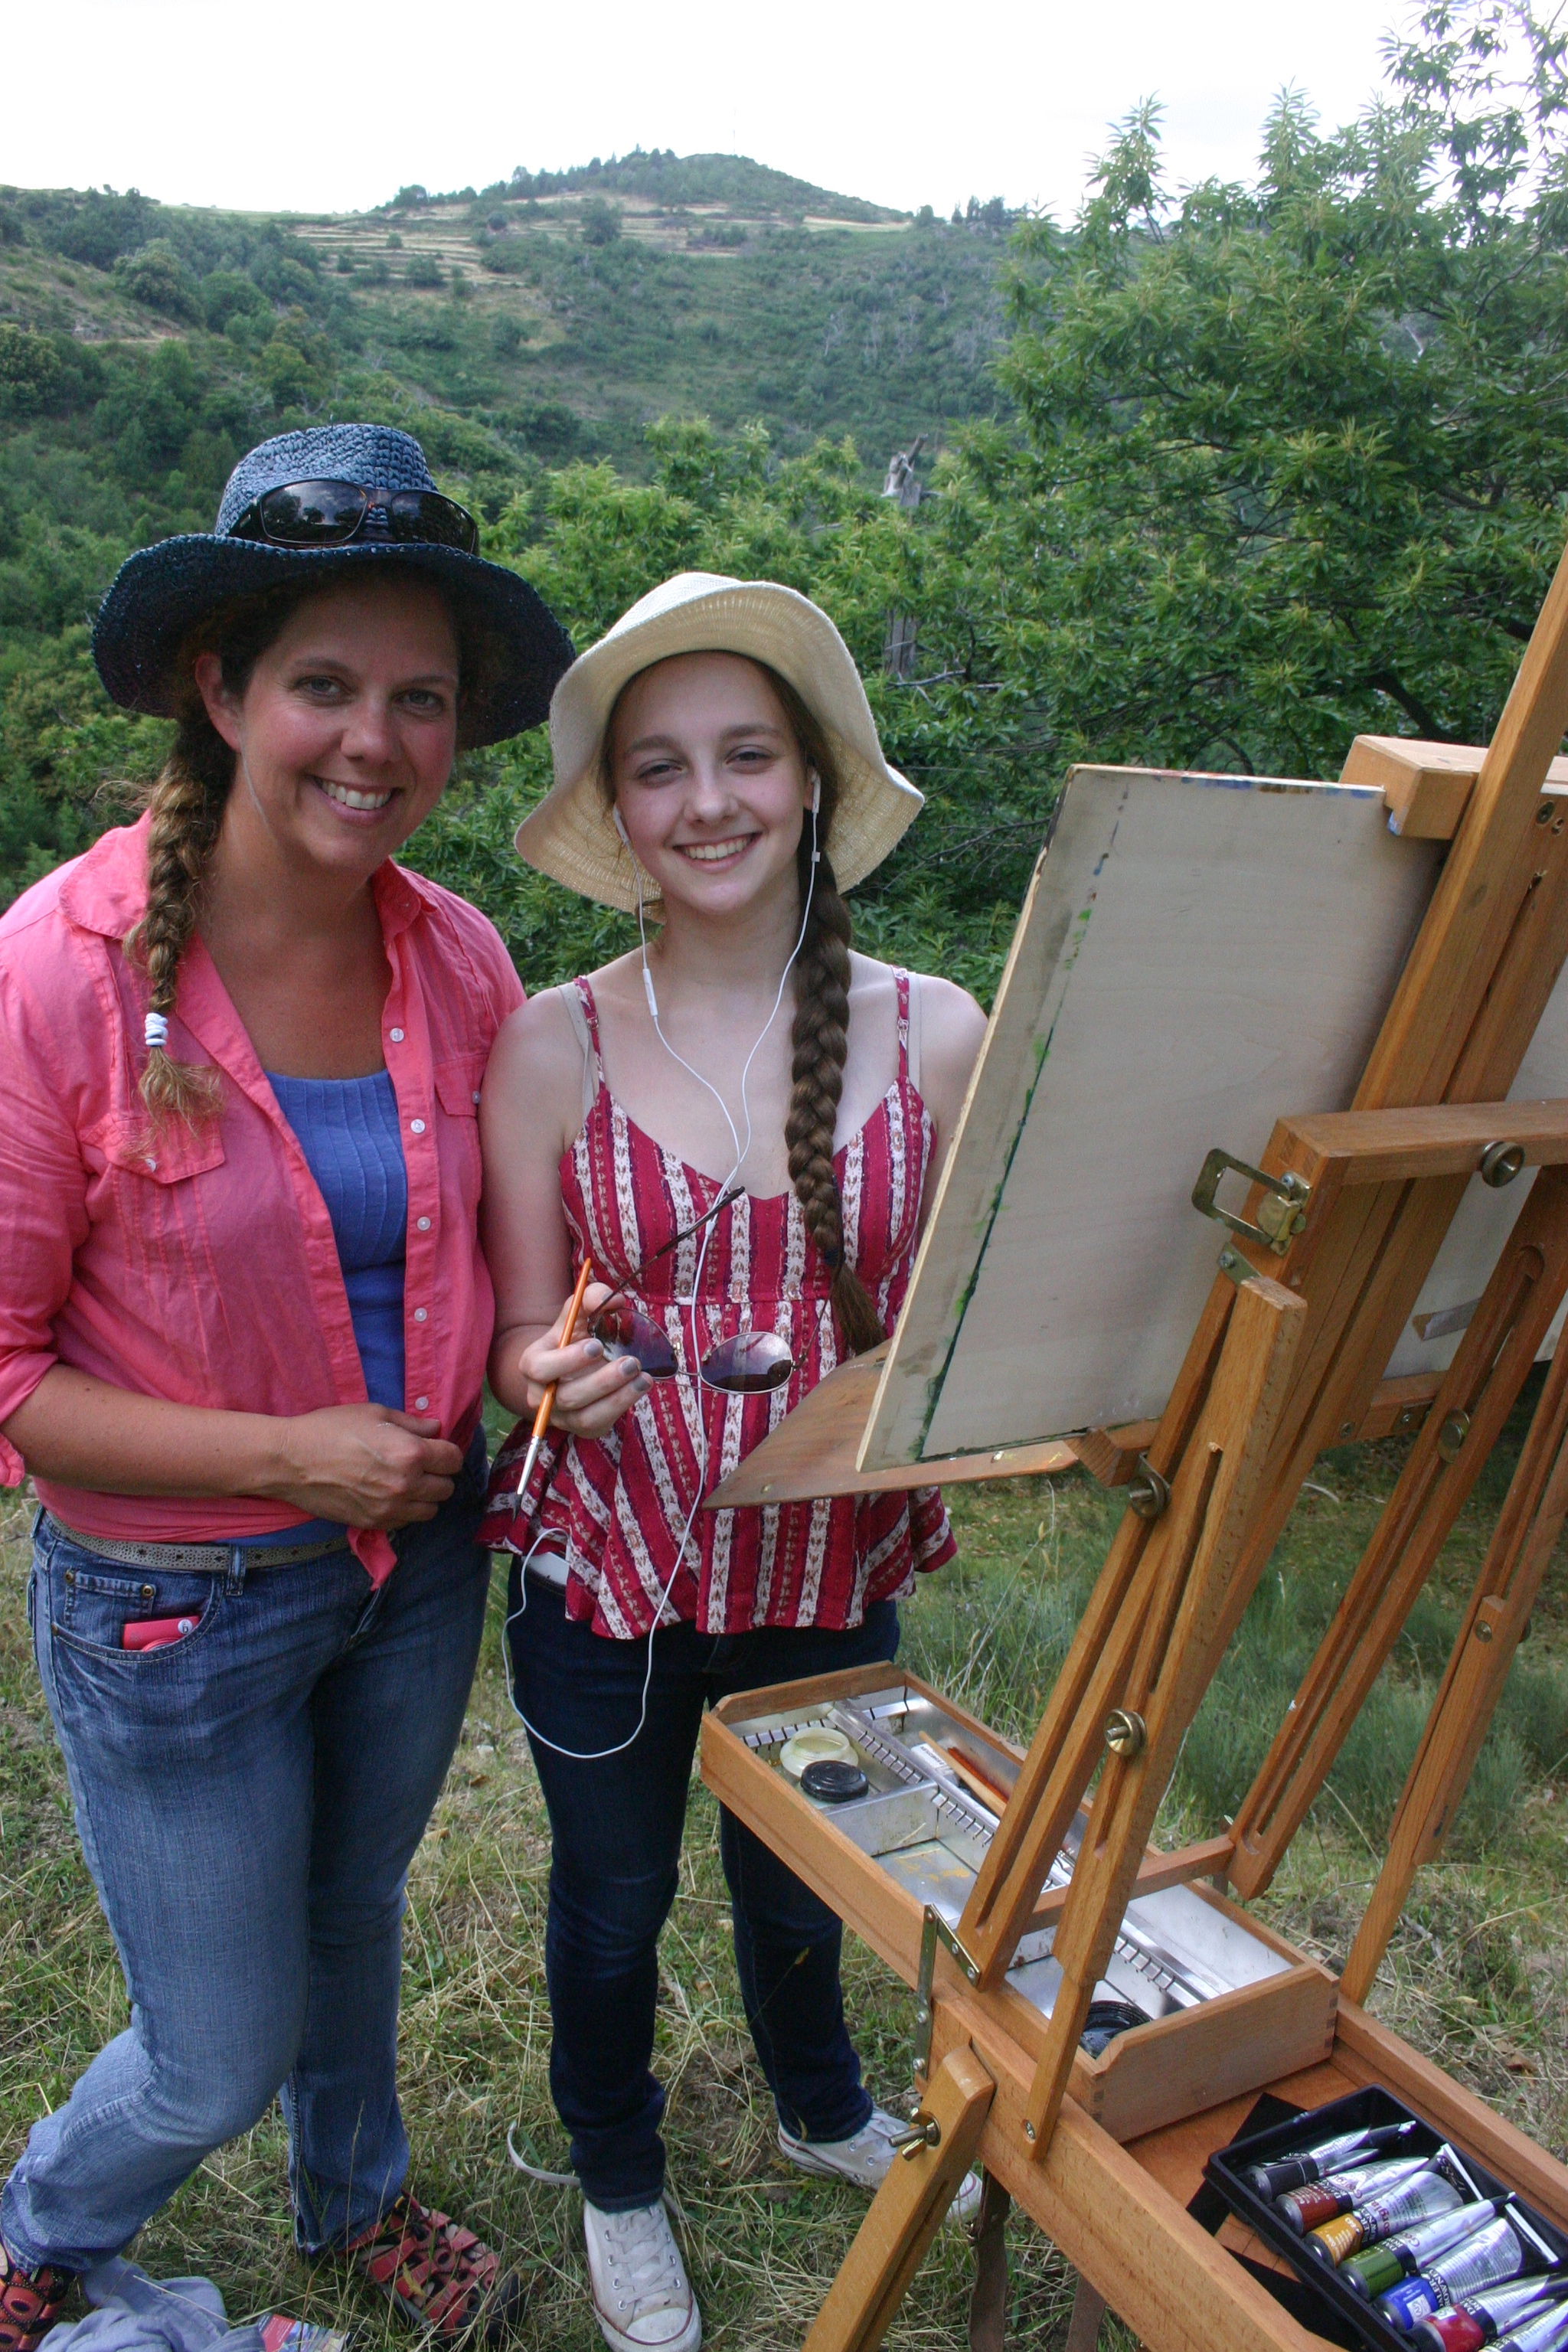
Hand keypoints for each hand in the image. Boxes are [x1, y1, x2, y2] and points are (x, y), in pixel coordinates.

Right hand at [267, 1404, 465, 1528]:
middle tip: (421, 1464)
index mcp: (410, 1454)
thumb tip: (436, 1429)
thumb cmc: (330, 1429)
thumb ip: (412, 1424)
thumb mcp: (374, 1413)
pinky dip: (405, 1510)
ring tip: (407, 1482)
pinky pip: (406, 1522)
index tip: (436, 1448)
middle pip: (447, 1488)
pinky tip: (389, 1495)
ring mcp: (389, 1509)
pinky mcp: (373, 1523)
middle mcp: (406, 1485)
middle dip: (438, 1474)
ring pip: (430, 1510)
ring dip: (425, 1496)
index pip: (453, 1460)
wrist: (291, 1461)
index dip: (447, 1452)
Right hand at [519, 1282, 648, 1438]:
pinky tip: (639, 1388)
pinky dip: (622, 1406)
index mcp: (533, 1365)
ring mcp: (561, 1416)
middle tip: (631, 1362)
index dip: (567, 1360)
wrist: (575, 1367)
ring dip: (617, 1397)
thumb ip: (589, 1300)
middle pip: (566, 1396)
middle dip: (601, 1381)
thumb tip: (612, 1299)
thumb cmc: (574, 1338)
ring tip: (643, 1378)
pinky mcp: (582, 1428)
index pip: (539, 1368)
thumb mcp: (577, 1316)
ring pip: (585, 1416)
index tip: (596, 1345)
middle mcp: (542, 1396)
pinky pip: (600, 1424)